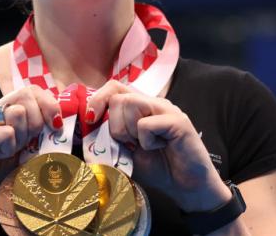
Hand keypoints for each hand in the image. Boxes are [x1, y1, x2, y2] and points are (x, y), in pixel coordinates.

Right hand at [0, 85, 61, 226]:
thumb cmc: (1, 178)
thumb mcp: (28, 151)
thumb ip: (40, 134)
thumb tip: (61, 121)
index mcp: (2, 111)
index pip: (31, 90)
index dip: (49, 105)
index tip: (56, 127)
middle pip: (26, 95)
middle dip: (37, 121)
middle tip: (27, 144)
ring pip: (17, 112)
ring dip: (21, 137)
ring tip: (9, 152)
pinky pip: (6, 133)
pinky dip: (8, 149)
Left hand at [85, 80, 231, 211]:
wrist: (188, 187)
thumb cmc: (159, 168)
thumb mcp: (127, 151)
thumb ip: (111, 136)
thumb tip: (87, 127)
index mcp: (141, 107)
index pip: (114, 87)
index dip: (98, 99)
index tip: (91, 119)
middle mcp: (153, 103)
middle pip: (119, 98)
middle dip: (116, 125)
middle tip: (131, 143)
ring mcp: (167, 109)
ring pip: (130, 104)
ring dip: (130, 132)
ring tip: (146, 145)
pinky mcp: (177, 121)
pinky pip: (145, 125)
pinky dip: (147, 142)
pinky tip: (160, 148)